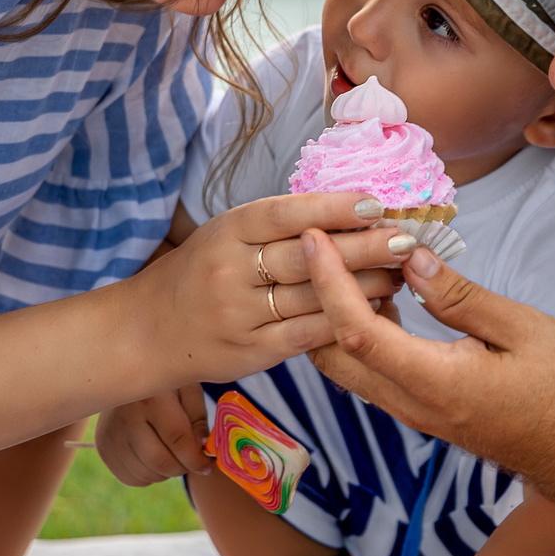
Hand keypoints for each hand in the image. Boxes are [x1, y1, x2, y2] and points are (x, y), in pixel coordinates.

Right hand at [97, 386, 210, 485]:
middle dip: (183, 468)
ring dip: (167, 472)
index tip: (208, 464)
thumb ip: (198, 419)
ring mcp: (110, 435)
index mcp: (150, 398)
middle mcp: (126, 418)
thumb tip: (202, 449)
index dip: (196, 459)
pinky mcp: (103, 449)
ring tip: (171, 452)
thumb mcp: (188, 390)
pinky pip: (132, 478)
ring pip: (147, 474)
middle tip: (191, 460)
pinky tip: (153, 457)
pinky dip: (149, 475)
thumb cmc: (164, 386)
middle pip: (160, 462)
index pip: (177, 439)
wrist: (125, 377)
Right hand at [135, 193, 411, 384]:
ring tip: (401, 272)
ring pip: (313, 298)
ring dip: (364, 285)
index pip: (285, 213)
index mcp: (227, 231)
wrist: (149, 330)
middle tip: (406, 238)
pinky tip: (375, 309)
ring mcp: (240, 314)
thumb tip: (348, 208)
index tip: (375, 203)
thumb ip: (277, 224)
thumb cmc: (201, 272)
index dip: (332, 207)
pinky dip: (344, 322)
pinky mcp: (251, 351)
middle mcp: (231, 271)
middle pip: (307, 256)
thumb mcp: (226, 233)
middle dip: (363, 247)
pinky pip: (307, 335)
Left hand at [302, 238, 554, 511]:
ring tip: (354, 261)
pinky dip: (360, 332)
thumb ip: (459, 296)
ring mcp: (416, 414)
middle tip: (326, 242)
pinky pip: (372, 372)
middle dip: (317, 298)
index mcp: (435, 383)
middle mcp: (413, 405)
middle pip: (333, 355)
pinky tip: (385, 295)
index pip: (357, 331)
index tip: (316, 239)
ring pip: (348, 367)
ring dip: (336, 316)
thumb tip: (409, 256)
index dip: (329, 282)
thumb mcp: (523, 329)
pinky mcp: (425, 412)